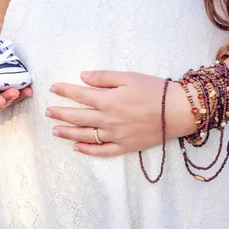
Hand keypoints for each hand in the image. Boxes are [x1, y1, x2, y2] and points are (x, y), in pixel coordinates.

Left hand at [46, 71, 195, 156]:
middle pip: (78, 117)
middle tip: (48, 112)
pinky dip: (88, 150)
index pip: (80, 95)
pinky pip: (102, 151)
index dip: (64, 91)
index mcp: (109, 100)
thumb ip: (103, 77)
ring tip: (54, 131)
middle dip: (60, 114)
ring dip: (68, 133)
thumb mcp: (129, 77)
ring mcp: (116, 135)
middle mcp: (108, 119)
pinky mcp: (125, 147)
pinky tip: (77, 147)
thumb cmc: (156, 90)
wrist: (180, 110)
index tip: (53, 88)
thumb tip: (82, 77)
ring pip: (85, 136)